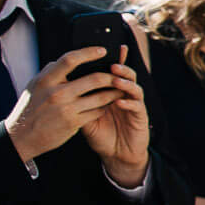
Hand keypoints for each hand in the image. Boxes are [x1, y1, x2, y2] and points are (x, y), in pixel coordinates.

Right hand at [3, 49, 126, 165]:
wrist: (22, 136)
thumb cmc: (30, 108)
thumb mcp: (35, 86)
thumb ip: (51, 72)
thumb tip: (69, 60)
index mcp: (46, 80)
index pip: (70, 60)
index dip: (89, 52)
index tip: (102, 50)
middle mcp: (57, 93)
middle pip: (95, 79)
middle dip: (112, 76)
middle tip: (120, 74)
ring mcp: (66, 109)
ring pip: (101, 96)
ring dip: (114, 92)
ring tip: (120, 89)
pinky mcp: (73, 123)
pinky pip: (97, 111)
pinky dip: (105, 107)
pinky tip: (107, 104)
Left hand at [79, 60, 150, 184]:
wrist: (116, 155)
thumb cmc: (101, 135)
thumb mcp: (85, 117)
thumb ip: (80, 102)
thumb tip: (64, 87)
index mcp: (111, 92)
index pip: (112, 73)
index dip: (113, 60)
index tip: (107, 49)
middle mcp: (124, 95)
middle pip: (127, 76)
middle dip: (121, 68)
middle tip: (112, 65)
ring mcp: (133, 105)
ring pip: (134, 88)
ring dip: (126, 83)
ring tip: (116, 80)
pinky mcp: (140, 117)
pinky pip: (137, 106)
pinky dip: (129, 103)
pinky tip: (119, 102)